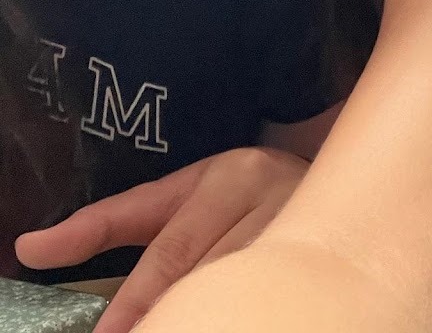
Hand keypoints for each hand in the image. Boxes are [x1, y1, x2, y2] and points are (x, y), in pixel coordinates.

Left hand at [13, 147, 307, 332]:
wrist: (338, 182)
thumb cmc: (236, 196)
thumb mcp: (172, 197)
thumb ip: (103, 225)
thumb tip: (29, 248)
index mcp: (230, 176)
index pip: (174, 250)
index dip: (139, 300)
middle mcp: (273, 195)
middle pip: (212, 273)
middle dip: (174, 313)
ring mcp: (310, 226)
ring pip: (251, 284)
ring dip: (218, 311)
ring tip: (193, 324)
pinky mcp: (335, 253)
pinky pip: (284, 293)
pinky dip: (255, 310)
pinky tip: (236, 318)